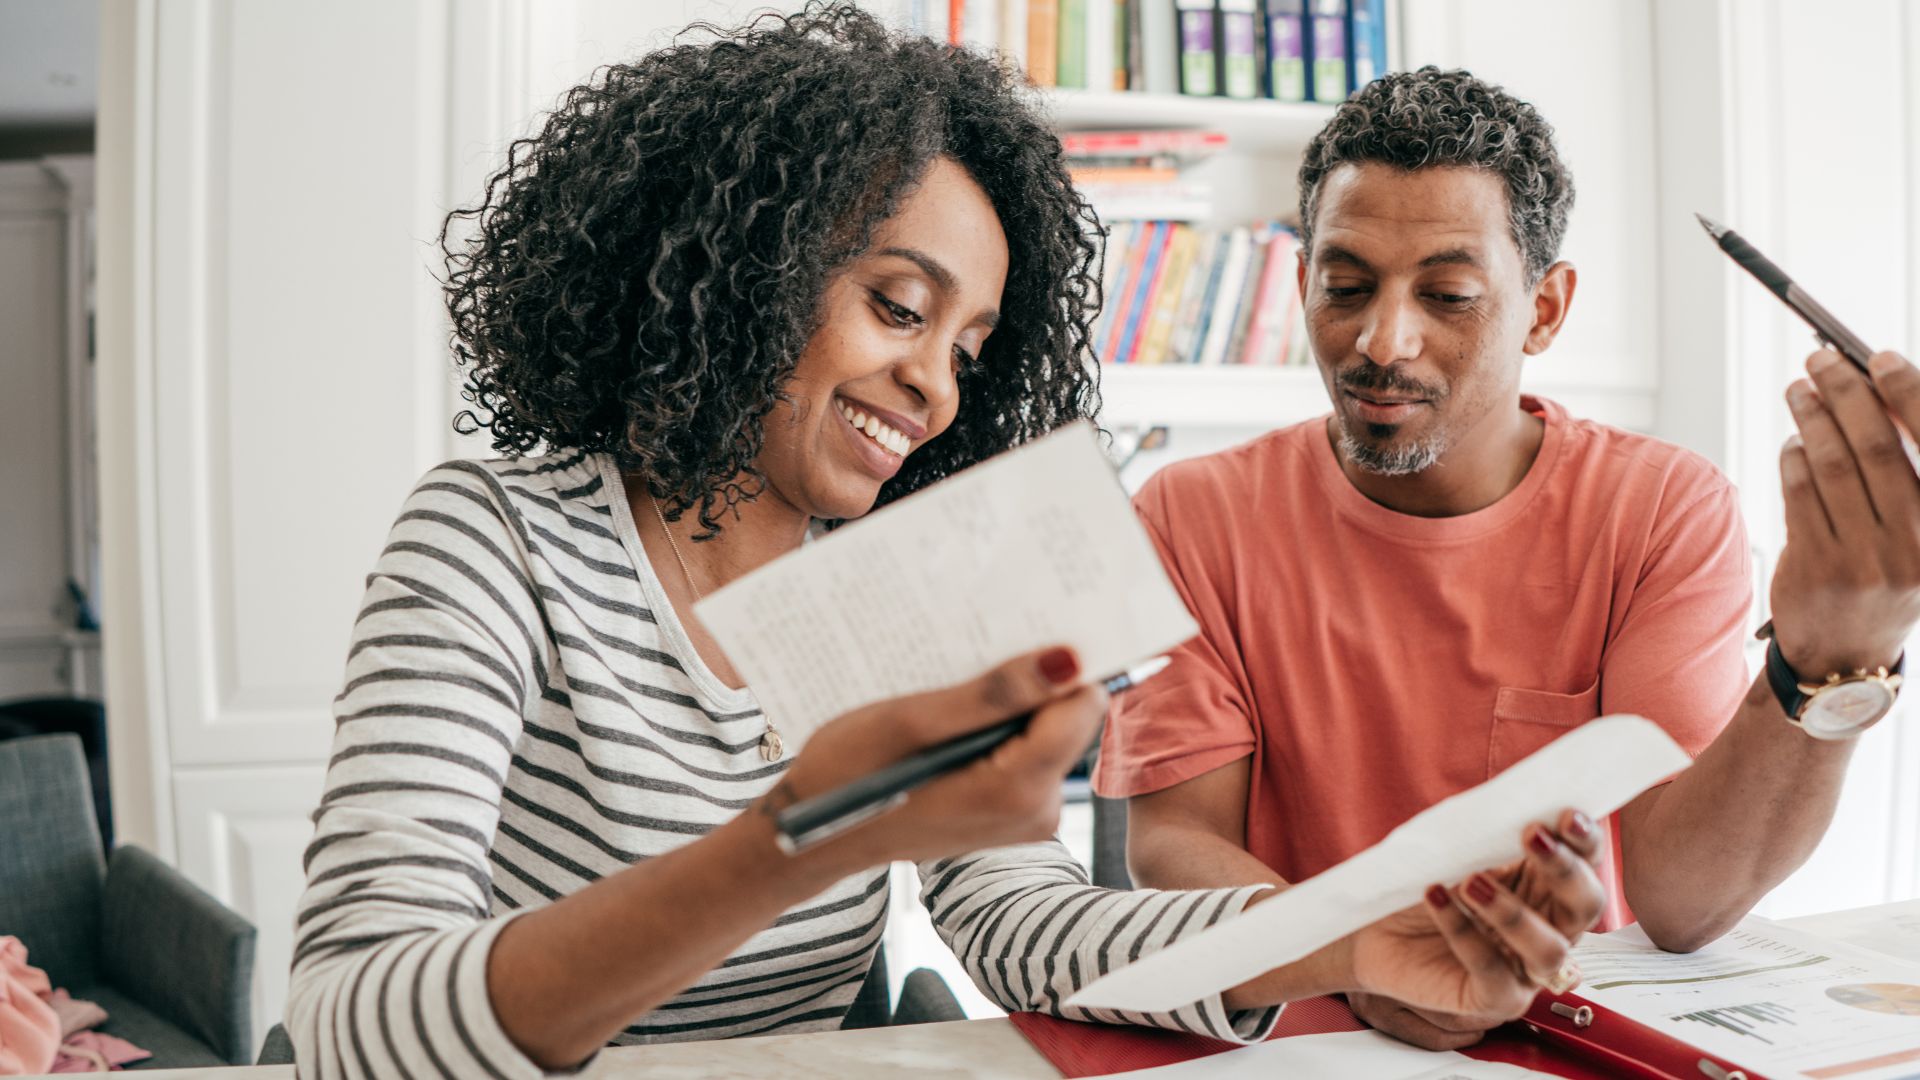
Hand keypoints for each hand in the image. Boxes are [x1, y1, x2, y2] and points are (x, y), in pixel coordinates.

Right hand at [774, 645, 1104, 871]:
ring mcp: (1025, 817)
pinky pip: (1024, 753)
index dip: (1060, 664)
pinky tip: (953, 717)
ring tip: (955, 689)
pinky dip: (996, 728)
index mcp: (1018, 790)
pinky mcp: (1010, 813)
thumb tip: (1067, 661)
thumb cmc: (849, 775)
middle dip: (1029, 684)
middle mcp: (1037, 811)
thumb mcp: (913, 721)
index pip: (1081, 705)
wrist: (815, 834)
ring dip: (1008, 704)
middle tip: (976, 657)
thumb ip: (994, 694)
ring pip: (1044, 733)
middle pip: (1066, 719)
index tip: (1026, 631)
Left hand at [1345, 812, 1604, 1049]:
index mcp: (1545, 888)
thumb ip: (1490, 837)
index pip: (1586, 864)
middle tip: (1533, 836)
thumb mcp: (1457, 854)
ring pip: (1550, 949)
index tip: (1566, 814)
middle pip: (1586, 906)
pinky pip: (1491, 970)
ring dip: (1514, 912)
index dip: (1585, 840)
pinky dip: (1463, 931)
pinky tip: (1436, 897)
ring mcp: (1524, 969)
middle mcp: (1548, 930)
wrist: (1371, 931)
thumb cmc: (1424, 887)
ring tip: (1471, 881)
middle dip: (1566, 870)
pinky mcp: (1492, 998)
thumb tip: (1514, 805)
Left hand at [1771, 349, 1919, 676]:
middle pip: (1876, 445)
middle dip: (1845, 392)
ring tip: (1800, 390)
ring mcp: (1866, 560)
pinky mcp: (1818, 569)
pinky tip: (1794, 439)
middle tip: (1820, 360)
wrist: (1850, 656)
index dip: (1905, 392)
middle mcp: (1917, 544)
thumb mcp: (1916, 531)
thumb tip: (1876, 392)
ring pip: (1831, 465)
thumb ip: (1908, 470)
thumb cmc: (1889, 573)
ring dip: (1811, 417)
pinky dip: (1793, 456)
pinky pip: (1799, 494)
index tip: (1878, 357)